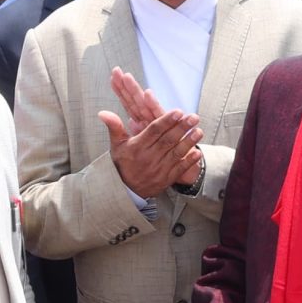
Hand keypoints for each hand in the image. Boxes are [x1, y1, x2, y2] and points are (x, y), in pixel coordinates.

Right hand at [100, 68, 203, 198]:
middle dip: (181, 128)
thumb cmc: (122, 163)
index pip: (153, 131)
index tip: (178, 112)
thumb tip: (102, 112)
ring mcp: (158, 169)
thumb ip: (114, 127)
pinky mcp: (166, 179)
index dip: (166, 121)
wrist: (125, 191)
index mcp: (137, 147)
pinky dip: (188, 162)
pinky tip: (197, 153)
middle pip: (167, 141)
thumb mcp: (116, 145)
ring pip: (175, 154)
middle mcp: (148, 158)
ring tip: (199, 130)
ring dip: (188, 142)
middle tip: (194, 117)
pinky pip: (179, 169)